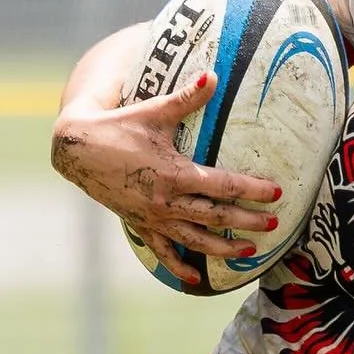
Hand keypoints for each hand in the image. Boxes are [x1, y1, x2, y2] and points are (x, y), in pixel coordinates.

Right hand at [53, 65, 281, 284]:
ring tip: (248, 251)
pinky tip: (195, 279)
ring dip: (223, 248)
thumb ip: (187, 97)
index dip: (252, 190)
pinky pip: (163, 251)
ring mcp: (153, 217)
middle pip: (216, 217)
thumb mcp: (155, 112)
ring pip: (196, 240)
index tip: (276, 193)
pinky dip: (179, 266)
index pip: (223, 185)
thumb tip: (213, 74)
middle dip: (247, 221)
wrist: (78, 150)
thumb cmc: (119, 126)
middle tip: (274, 225)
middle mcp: (167, 201)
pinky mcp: (141, 224)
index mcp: (175, 173)